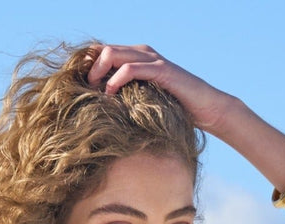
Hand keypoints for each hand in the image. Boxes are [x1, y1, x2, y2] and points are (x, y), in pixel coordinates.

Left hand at [87, 44, 233, 131]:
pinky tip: (110, 94)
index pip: (103, 53)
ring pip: (114, 54)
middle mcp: (143, 53)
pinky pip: (131, 68)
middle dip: (89, 70)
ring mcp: (152, 59)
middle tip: (83, 91)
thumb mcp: (143, 102)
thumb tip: (99, 111)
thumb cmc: (174, 110)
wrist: (205, 109)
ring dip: (98, 73)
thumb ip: (125, 98)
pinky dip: (116, 80)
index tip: (79, 89)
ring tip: (93, 93)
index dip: (88, 67)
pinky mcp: (161, 70)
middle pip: (104, 50)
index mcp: (137, 58)